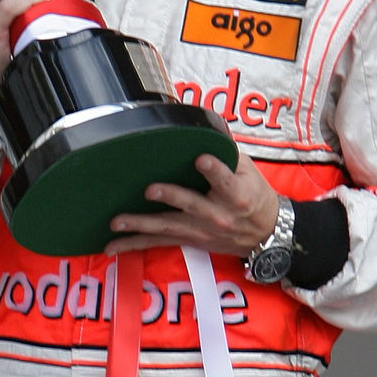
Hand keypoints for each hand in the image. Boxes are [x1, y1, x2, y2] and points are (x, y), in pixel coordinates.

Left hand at [103, 154, 279, 257]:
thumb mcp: (249, 172)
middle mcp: (217, 215)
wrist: (265, 235)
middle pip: (190, 205)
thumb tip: (204, 130)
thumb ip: (227, 154)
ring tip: (118, 221)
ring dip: (140, 225)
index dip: (213, 170)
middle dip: (170, 197)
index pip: (225, 181)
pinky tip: (112, 246)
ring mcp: (200, 230)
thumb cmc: (255, 198)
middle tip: (150, 190)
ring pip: (167, 227)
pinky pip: (157, 243)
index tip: (202, 159)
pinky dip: (133, 245)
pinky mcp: (188, 240)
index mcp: (236, 195)